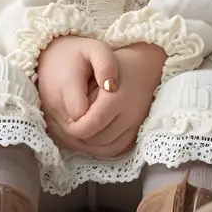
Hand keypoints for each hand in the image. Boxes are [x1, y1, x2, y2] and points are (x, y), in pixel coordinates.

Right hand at [36, 35, 118, 151]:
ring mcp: (48, 117)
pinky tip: (94, 122)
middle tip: (108, 110)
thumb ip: (106, 65)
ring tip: (102, 114)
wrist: (50, 56)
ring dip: (92, 134)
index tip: (106, 101)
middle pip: (81, 133)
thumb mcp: (97, 50)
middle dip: (99, 127)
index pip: (85, 118)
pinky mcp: (49, 125)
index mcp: (65, 86)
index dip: (101, 114)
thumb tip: (112, 88)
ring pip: (75, 140)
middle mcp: (53, 105)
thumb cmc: (78, 53)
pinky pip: (69, 141)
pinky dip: (84, 137)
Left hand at [62, 42, 166, 158]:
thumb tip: (74, 116)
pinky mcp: (138, 130)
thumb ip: (81, 90)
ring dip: (90, 144)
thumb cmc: (114, 63)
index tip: (66, 121)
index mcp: (116, 98)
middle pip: (98, 140)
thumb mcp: (93, 69)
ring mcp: (136, 123)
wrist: (145, 65)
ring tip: (79, 132)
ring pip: (107, 148)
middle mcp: (129, 113)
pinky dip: (102, 148)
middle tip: (69, 128)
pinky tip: (92, 138)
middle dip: (80, 138)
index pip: (91, 124)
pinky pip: (117, 148)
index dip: (75, 128)